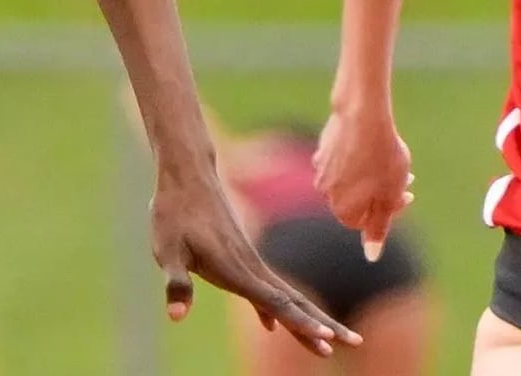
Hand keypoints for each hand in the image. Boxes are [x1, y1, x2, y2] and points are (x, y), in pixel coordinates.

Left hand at [151, 167, 361, 356]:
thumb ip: (176, 284)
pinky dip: (276, 308)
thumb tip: (175, 316)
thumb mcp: (165, 250)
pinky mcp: (241, 257)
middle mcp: (250, 267)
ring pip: (286, 296)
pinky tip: (272, 326)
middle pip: (294, 302)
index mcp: (235, 269)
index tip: (328, 339)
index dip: (301, 323)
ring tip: (333, 341)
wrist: (186, 177)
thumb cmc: (173, 213)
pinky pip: (266, 288)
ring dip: (310, 318)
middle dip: (323, 325)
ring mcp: (249, 262)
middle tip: (355, 343)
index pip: (276, 303)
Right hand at [314, 105, 414, 260]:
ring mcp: (321, 169)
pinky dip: (356, 159)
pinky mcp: (322, 149)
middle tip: (403, 176)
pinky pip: (341, 162)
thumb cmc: (381, 157)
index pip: (365, 223)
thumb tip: (371, 256)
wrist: (362, 114)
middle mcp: (325, 193)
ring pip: (349, 181)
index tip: (404, 194)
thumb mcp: (388, 196)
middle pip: (356, 202)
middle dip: (379, 194)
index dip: (388, 211)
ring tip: (390, 159)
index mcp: (342, 209)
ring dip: (369, 177)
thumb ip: (378, 227)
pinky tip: (371, 145)